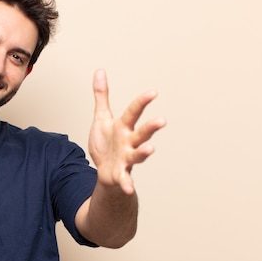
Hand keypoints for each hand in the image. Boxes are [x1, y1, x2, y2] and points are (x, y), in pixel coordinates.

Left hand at [89, 69, 165, 194]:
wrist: (104, 171)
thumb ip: (102, 96)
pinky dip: (127, 184)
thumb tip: (100, 72)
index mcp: (124, 127)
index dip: (142, 102)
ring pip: (138, 154)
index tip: (152, 92)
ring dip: (144, 152)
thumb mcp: (102, 118)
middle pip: (142, 133)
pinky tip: (128, 188)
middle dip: (151, 127)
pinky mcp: (120, 174)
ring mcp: (126, 158)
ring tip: (150, 149)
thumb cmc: (106, 144)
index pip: (134, 112)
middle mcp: (129, 142)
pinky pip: (125, 179)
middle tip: (161, 120)